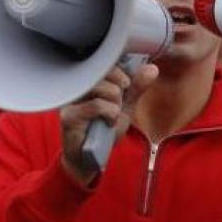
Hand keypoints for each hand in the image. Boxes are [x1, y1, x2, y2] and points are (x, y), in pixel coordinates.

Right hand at [60, 63, 157, 185]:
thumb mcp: (124, 107)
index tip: (126, 86)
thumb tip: (152, 68)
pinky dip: (109, 113)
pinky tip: (108, 122)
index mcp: (87, 81)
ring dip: (115, 102)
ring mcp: (70, 101)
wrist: (90, 159)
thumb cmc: (103, 131)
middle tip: (119, 104)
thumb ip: (136, 88)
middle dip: (119, 88)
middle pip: (101, 72)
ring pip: (100, 87)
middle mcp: (75, 87)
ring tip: (112, 115)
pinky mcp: (69, 115)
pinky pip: (96, 105)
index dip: (120, 72)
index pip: (103, 62)